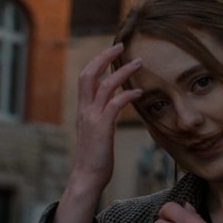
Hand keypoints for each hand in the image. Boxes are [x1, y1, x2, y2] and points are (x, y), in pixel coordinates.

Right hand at [55, 44, 141, 222]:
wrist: (87, 177)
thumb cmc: (96, 157)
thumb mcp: (96, 132)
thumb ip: (102, 116)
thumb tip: (113, 106)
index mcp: (83, 109)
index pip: (85, 77)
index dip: (97, 61)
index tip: (111, 52)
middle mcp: (85, 110)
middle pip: (89, 74)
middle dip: (104, 57)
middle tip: (120, 45)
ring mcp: (92, 119)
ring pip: (104, 86)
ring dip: (122, 72)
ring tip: (139, 62)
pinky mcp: (102, 128)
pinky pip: (115, 105)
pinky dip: (127, 95)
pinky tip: (139, 92)